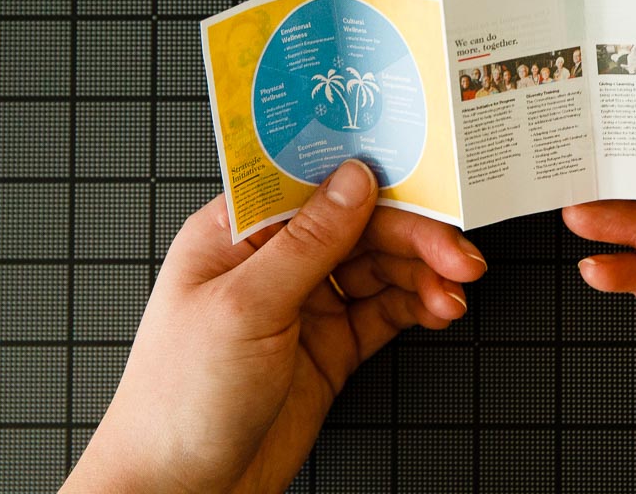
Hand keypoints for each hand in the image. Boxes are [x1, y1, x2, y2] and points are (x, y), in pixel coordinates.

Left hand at [63, 159, 487, 493]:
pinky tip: (441, 306)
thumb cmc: (178, 402)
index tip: (423, 174)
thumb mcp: (245, 308)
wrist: (182, 492)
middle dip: (415, 235)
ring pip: (381, 266)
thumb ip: (308, 242)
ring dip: (424, 272)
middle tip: (457, 252)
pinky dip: (420, 304)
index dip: (369, 174)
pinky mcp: (332, 345)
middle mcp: (274, 261)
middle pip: (360, 224)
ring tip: (455, 289)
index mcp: (236, 233)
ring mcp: (305, 304)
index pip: (313, 181)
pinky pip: (387, 309)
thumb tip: (354, 178)